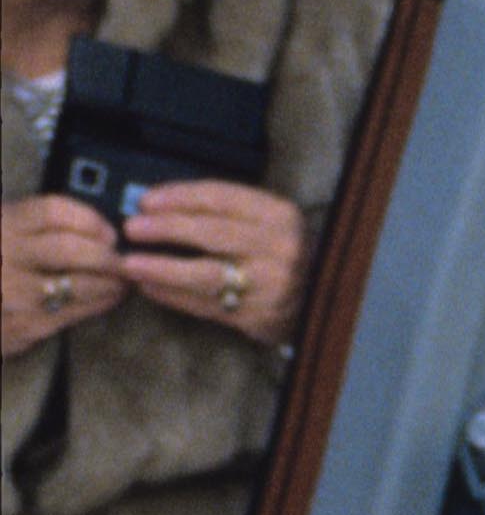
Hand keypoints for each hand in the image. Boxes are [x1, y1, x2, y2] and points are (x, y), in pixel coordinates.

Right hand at [1, 191, 127, 359]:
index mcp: (1, 225)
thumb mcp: (1, 234)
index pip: (52, 211)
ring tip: (122, 280)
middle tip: (122, 259)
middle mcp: (6, 255)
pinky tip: (109, 298)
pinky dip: (100, 303)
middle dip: (106, 254)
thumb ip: (31, 225)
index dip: (89, 219)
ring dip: (111, 282)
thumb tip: (92, 227)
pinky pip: (74, 312)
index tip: (107, 230)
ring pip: (79, 283)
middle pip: (70, 248)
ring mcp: (15, 294)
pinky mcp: (26, 326)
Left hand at [117, 177, 307, 348]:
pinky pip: (207, 305)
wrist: (322, 298)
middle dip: (165, 230)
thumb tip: (159, 207)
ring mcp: (271, 286)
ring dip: (161, 268)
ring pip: (205, 274)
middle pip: (210, 234)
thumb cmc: (282, 253)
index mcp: (280, 216)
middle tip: (133, 228)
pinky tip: (151, 287)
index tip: (147, 201)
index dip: (178, 198)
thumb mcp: (266, 221)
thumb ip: (223, 212)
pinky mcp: (260, 317)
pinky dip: (174, 296)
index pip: (220, 199)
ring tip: (131, 264)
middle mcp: (280, 249)